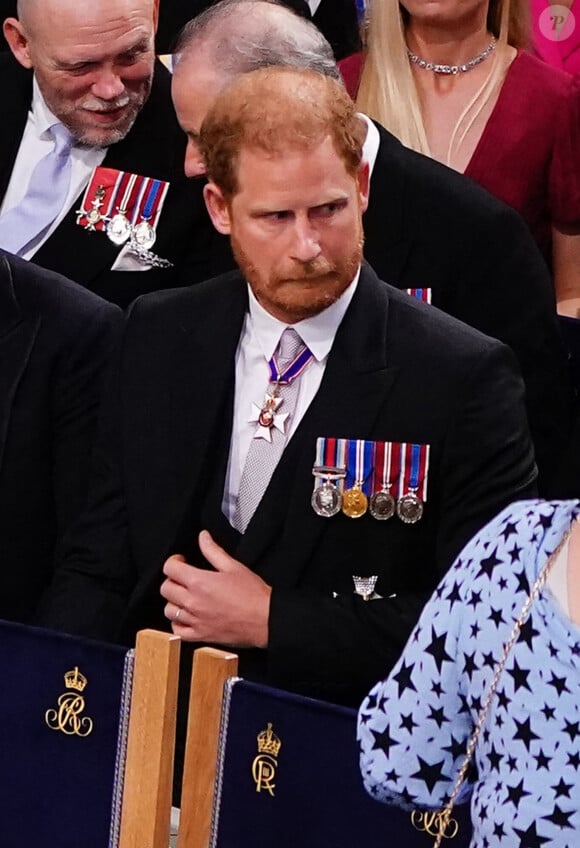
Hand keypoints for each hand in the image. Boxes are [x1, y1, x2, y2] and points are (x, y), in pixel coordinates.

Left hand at [160, 530, 271, 647]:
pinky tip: (186, 616)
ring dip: (174, 601)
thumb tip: (203, 537)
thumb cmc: (253, 594)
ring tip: (185, 597)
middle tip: (184, 577)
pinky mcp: (200, 635)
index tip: (182, 561)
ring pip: (168, 610)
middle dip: (172, 579)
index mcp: (199, 582)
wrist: (265, 620)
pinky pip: (177, 631)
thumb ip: (213, 550)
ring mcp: (195, 620)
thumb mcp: (233, 566)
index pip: (170, 568)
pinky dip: (178, 623)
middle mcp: (193, 602)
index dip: (174, 561)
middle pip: (165, 588)